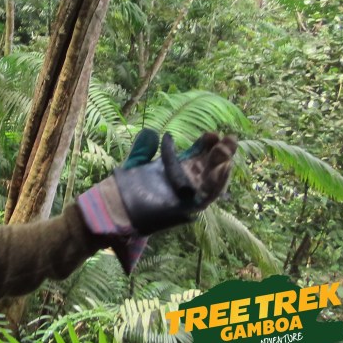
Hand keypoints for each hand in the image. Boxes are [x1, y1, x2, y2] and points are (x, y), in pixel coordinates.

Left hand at [77, 128, 236, 270]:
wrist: (114, 206)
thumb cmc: (124, 188)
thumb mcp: (136, 163)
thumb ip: (144, 148)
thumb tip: (152, 132)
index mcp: (174, 172)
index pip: (195, 157)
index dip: (203, 146)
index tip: (211, 133)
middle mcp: (184, 184)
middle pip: (207, 168)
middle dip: (220, 154)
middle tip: (229, 138)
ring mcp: (186, 198)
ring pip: (212, 182)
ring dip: (222, 167)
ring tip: (227, 150)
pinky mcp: (186, 209)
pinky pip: (206, 197)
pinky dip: (217, 183)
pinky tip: (224, 168)